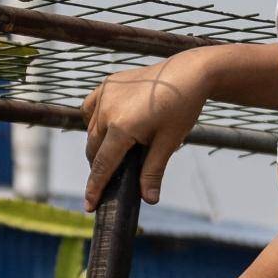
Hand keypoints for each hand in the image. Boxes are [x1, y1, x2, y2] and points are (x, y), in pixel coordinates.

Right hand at [81, 59, 209, 208]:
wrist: (189, 72)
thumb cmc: (182, 107)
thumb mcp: (169, 142)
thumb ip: (153, 170)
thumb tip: (149, 199)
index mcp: (122, 127)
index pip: (102, 165)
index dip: (95, 187)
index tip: (88, 206)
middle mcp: (107, 110)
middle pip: (94, 149)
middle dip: (99, 166)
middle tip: (110, 180)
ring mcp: (105, 95)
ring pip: (91, 130)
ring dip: (98, 145)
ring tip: (114, 154)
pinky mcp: (108, 84)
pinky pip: (91, 108)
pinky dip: (94, 122)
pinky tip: (106, 128)